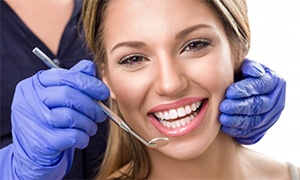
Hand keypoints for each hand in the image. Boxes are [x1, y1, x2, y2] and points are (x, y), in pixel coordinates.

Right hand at [11, 60, 109, 177]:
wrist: (34, 151)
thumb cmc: (50, 119)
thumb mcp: (57, 96)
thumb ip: (72, 79)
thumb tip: (90, 67)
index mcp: (35, 84)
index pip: (66, 76)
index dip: (89, 84)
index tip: (103, 92)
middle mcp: (29, 100)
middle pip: (69, 95)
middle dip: (91, 106)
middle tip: (101, 114)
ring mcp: (33, 121)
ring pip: (71, 116)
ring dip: (88, 123)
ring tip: (90, 127)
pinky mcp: (42, 142)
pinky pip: (72, 136)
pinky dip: (83, 138)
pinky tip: (82, 138)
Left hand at [219, 59, 285, 144]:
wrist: (244, 93)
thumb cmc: (242, 77)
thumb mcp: (246, 68)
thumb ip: (248, 67)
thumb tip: (253, 71)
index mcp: (274, 82)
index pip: (260, 86)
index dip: (245, 89)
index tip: (229, 92)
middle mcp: (275, 100)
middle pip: (258, 105)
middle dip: (239, 107)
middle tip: (224, 107)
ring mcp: (270, 116)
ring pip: (254, 121)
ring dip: (237, 120)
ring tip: (222, 118)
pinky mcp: (262, 129)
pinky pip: (251, 132)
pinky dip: (238, 131)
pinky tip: (226, 127)